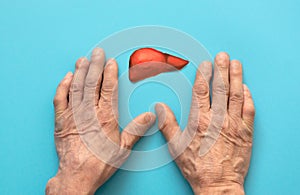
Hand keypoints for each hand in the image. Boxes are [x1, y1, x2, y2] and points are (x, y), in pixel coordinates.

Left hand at [46, 48, 155, 194]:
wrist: (77, 175)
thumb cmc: (100, 163)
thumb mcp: (124, 148)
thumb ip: (137, 129)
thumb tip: (151, 116)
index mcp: (105, 117)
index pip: (108, 89)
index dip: (110, 73)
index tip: (111, 62)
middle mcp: (89, 112)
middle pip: (92, 83)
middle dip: (95, 65)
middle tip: (97, 52)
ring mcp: (73, 115)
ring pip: (76, 87)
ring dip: (79, 71)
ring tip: (82, 59)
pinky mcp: (61, 121)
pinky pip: (60, 99)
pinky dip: (62, 87)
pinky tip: (66, 78)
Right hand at [155, 52, 254, 194]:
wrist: (218, 184)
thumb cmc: (196, 167)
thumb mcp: (175, 147)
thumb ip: (167, 124)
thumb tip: (159, 107)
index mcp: (200, 121)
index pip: (202, 91)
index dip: (203, 75)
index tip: (205, 64)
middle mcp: (218, 119)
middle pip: (220, 88)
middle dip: (221, 70)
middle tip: (222, 56)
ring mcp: (234, 125)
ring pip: (236, 95)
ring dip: (236, 78)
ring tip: (235, 64)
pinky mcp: (245, 132)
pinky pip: (249, 111)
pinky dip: (248, 98)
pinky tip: (246, 88)